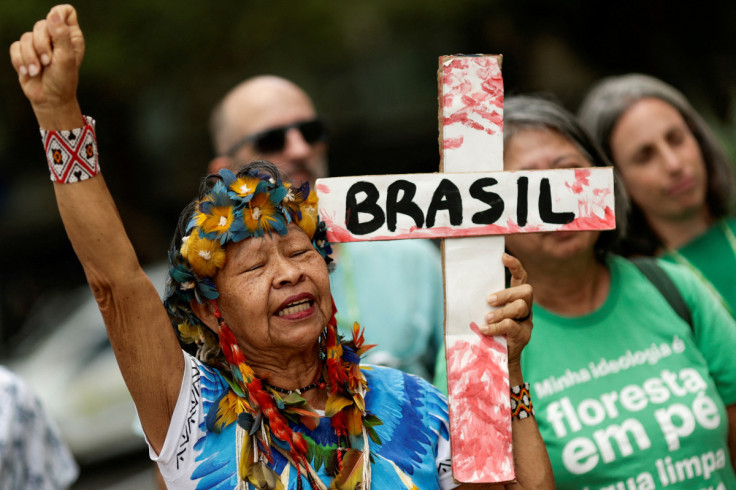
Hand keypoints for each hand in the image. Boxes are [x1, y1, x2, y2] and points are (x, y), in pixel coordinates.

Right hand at [9, 4, 84, 126]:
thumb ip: (61, 35)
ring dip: (30, 57)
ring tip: (37, 71)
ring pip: (26, 36)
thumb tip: (54, 14)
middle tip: (48, 62)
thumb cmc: (63, 80)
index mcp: (71, 36)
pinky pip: (15, 47)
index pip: (65, 11)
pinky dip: (20, 60)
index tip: (56, 33)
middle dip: (41, 45)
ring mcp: (39, 44)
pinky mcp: (25, 52)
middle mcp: (55, 37)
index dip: (58, 17)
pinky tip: (28, 72)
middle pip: (41, 23)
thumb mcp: (65, 58)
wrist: (49, 100)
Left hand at [481, 253, 532, 368]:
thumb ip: (477, 302)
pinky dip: (497, 327)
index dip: (515, 266)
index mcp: (515, 298)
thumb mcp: (482, 313)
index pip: (521, 277)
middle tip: (489, 300)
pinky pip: (513, 326)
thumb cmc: (487, 331)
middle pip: (526, 290)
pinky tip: (485, 330)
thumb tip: (453, 287)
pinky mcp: (523, 335)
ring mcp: (527, 321)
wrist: (497, 359)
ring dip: (501, 311)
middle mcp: (525, 307)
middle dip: (507, 293)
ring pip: (520, 307)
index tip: (503, 256)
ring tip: (486, 319)